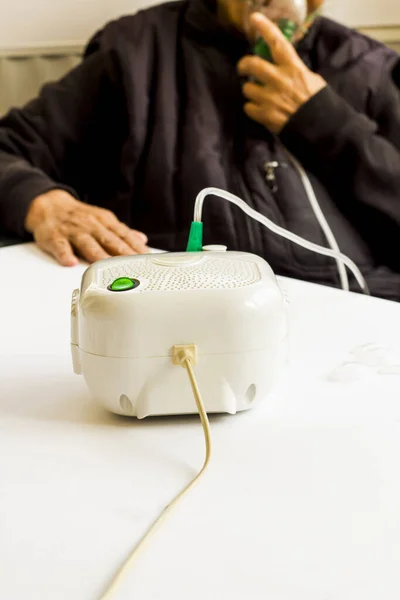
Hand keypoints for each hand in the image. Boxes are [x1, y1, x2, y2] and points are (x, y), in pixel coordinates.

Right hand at [25, 190, 148, 265]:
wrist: (48, 205)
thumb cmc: (78, 217)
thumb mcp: (103, 220)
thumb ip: (122, 232)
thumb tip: (142, 240)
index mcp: (104, 221)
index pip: (124, 235)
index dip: (136, 247)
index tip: (147, 258)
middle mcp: (91, 225)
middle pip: (109, 240)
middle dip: (123, 253)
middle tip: (134, 266)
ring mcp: (73, 231)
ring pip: (87, 243)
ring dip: (98, 255)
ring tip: (107, 266)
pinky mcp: (54, 236)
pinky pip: (60, 245)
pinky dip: (64, 253)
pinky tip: (70, 262)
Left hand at [237, 12, 325, 133]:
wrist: (320, 128)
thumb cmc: (319, 103)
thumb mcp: (312, 80)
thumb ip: (296, 72)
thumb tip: (285, 68)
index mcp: (293, 68)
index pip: (277, 43)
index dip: (265, 28)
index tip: (254, 18)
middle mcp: (279, 80)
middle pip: (252, 64)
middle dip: (243, 65)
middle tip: (243, 68)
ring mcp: (270, 98)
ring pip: (247, 88)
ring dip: (249, 90)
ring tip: (257, 95)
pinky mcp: (265, 115)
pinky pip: (248, 107)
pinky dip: (252, 108)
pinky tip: (259, 110)